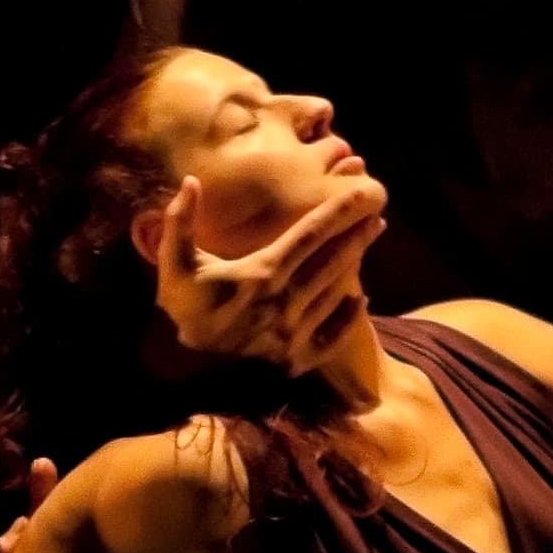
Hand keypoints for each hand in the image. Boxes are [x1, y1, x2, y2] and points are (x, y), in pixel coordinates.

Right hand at [151, 169, 386, 372]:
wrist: (183, 372)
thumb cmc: (183, 309)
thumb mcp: (173, 265)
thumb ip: (179, 222)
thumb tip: (189, 181)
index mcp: (260, 275)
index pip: (309, 235)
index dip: (338, 212)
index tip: (363, 193)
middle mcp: (283, 303)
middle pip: (332, 261)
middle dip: (357, 234)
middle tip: (378, 212)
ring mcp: (293, 334)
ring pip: (334, 292)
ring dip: (356, 264)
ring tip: (372, 237)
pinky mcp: (295, 360)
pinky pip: (331, 337)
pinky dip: (347, 318)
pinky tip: (360, 300)